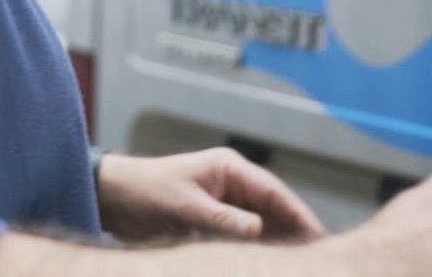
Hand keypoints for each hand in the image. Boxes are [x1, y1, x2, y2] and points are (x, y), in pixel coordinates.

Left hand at [96, 148, 325, 244]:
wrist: (112, 197)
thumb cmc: (145, 192)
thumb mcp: (183, 207)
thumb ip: (221, 219)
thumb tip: (259, 229)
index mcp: (229, 168)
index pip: (273, 192)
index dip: (298, 214)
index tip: (318, 235)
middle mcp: (232, 183)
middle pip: (274, 209)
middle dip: (294, 231)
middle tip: (316, 258)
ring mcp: (225, 201)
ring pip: (261, 224)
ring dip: (276, 243)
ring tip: (296, 263)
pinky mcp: (215, 219)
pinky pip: (243, 235)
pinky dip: (255, 248)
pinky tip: (265, 262)